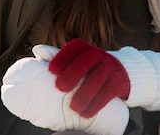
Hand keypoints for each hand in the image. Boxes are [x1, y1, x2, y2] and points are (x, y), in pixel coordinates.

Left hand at [1, 56, 128, 134]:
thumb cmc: (92, 68)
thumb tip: (36, 50)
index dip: (63, 56)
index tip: (51, 70)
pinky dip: (96, 103)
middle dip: (73, 72)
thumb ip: (59, 57)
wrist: (123, 72)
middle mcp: (100, 55)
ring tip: (73, 107)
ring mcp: (110, 68)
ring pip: (99, 77)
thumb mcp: (79, 60)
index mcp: (87, 49)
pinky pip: (108, 92)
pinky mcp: (118, 83)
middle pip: (88, 58)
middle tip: (60, 87)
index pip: (76, 46)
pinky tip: (85, 113)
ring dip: (84, 92)